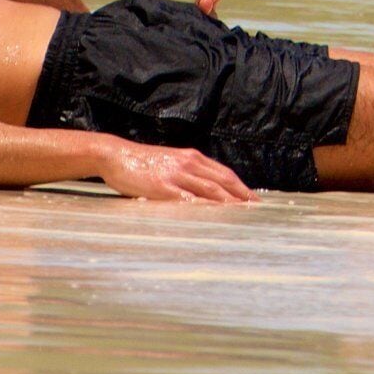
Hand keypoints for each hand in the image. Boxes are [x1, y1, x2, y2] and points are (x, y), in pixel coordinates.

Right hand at [99, 140, 251, 202]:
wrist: (116, 155)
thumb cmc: (142, 163)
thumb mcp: (171, 163)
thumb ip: (188, 174)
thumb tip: (205, 191)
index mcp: (192, 158)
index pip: (224, 173)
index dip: (241, 187)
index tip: (254, 200)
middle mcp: (188, 163)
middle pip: (222, 181)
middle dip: (241, 196)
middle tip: (257, 209)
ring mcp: (176, 174)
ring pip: (209, 189)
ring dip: (228, 203)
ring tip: (242, 215)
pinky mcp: (161, 186)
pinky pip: (186, 198)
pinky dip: (202, 207)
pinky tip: (212, 218)